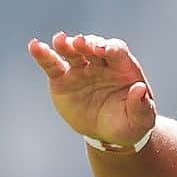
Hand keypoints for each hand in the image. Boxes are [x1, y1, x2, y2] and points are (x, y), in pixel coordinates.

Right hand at [27, 31, 156, 146]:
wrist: (108, 135)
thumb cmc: (129, 124)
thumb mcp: (141, 120)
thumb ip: (142, 106)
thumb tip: (140, 89)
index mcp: (123, 68)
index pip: (117, 51)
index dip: (110, 48)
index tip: (104, 51)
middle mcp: (101, 64)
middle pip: (93, 46)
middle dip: (88, 43)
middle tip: (81, 43)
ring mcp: (81, 69)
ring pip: (72, 52)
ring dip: (66, 44)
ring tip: (60, 40)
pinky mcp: (62, 79)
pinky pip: (52, 64)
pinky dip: (43, 55)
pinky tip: (35, 46)